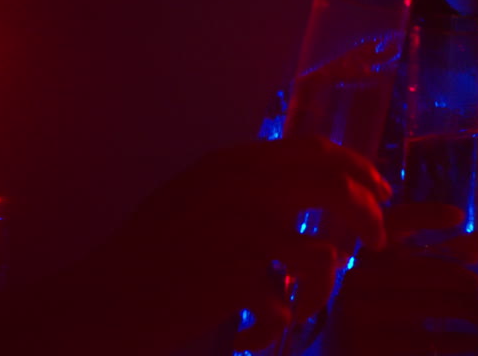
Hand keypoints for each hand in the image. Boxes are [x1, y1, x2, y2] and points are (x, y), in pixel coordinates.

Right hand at [90, 134, 391, 353]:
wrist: (98, 302)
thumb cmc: (146, 259)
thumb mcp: (192, 199)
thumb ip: (244, 187)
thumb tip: (309, 188)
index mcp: (231, 163)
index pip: (316, 150)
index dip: (357, 168)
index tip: (379, 190)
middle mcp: (241, 187)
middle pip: (337, 188)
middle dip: (368, 215)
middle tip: (379, 240)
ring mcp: (241, 230)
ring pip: (325, 256)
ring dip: (323, 288)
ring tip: (304, 304)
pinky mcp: (239, 275)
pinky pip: (292, 300)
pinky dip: (283, 317)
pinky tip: (261, 327)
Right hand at [322, 203, 477, 355]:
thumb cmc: (374, 317)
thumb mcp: (393, 284)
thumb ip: (425, 262)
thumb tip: (475, 245)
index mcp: (361, 258)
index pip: (391, 224)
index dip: (423, 215)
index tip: (458, 215)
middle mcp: (355, 282)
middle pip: (420, 270)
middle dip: (457, 276)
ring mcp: (358, 316)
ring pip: (430, 306)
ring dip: (470, 311)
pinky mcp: (367, 346)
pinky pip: (426, 341)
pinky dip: (458, 341)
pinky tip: (476, 341)